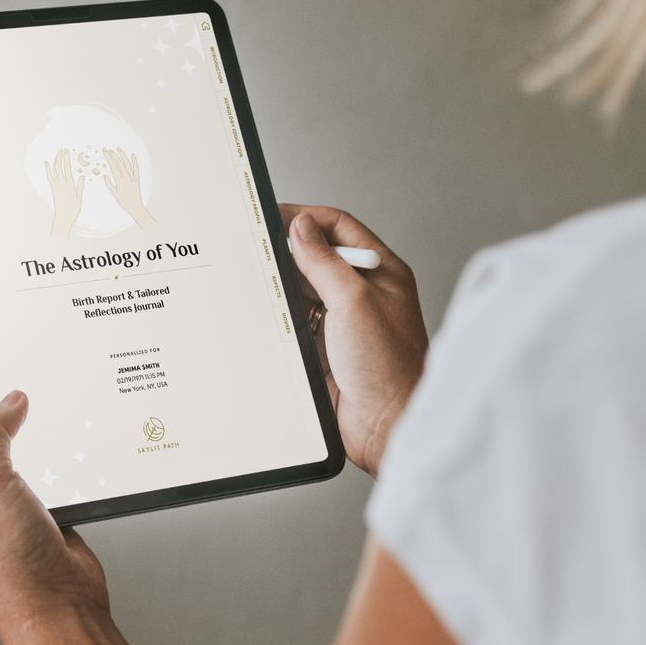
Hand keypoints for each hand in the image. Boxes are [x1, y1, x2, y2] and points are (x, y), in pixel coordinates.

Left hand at [0, 379, 109, 636]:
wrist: (56, 602)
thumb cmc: (9, 558)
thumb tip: (10, 400)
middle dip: (6, 407)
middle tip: (24, 380)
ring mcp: (6, 500)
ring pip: (19, 446)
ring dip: (35, 430)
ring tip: (48, 408)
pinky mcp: (38, 505)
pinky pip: (45, 464)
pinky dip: (57, 451)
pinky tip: (69, 441)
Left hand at [45, 149, 84, 237]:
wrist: (63, 217)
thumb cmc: (73, 209)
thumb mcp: (79, 197)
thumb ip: (80, 186)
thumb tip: (82, 176)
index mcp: (69, 185)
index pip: (67, 168)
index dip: (66, 159)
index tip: (67, 151)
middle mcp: (62, 184)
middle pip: (59, 167)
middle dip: (60, 157)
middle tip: (62, 149)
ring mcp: (56, 186)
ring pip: (54, 171)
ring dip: (55, 161)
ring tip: (57, 154)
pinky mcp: (53, 189)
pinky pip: (49, 177)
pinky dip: (47, 170)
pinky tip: (46, 164)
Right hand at [103, 147, 155, 227]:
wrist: (134, 206)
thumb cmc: (123, 201)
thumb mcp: (114, 193)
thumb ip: (109, 184)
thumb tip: (104, 175)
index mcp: (120, 180)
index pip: (113, 166)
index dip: (108, 157)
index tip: (105, 151)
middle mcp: (127, 177)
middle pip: (120, 162)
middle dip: (114, 155)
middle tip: (109, 150)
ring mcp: (133, 177)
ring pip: (128, 163)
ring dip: (123, 155)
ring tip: (118, 149)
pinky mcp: (137, 179)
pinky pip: (136, 168)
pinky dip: (134, 161)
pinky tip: (132, 155)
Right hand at [279, 204, 428, 477]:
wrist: (389, 427)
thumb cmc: (389, 368)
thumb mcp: (354, 301)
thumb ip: (324, 261)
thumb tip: (301, 227)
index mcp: (380, 272)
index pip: (338, 227)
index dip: (305, 218)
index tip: (272, 217)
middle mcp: (363, 293)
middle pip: (317, 256)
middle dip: (287, 250)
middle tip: (256, 246)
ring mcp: (343, 321)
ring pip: (303, 288)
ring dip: (281, 283)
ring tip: (256, 277)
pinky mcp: (325, 348)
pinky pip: (296, 320)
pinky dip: (279, 313)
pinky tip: (265, 311)